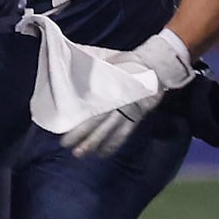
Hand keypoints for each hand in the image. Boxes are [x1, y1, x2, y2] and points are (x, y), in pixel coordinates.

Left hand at [60, 31, 192, 157]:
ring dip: (94, 144)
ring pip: (109, 131)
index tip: (64, 127)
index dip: (78, 120)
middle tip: (66, 145)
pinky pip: (123, 134)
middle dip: (82, 136)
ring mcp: (128, 112)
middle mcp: (118, 103)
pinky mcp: (136, 117)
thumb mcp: (109, 66)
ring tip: (80, 154)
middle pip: (97, 122)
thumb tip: (72, 76)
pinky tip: (102, 153)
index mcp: (110, 91)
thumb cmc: (127, 64)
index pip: (91, 109)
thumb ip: (94, 76)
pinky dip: (113, 145)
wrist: (155, 66)